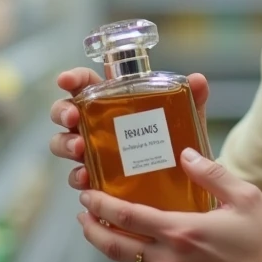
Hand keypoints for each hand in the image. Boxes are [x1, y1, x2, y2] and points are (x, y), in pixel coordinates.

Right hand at [50, 69, 209, 190]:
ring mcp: (95, 151)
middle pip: (66, 111)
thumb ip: (192, 99)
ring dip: (65, 144)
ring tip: (80, 150)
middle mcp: (98, 124)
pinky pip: (78, 177)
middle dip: (63, 111)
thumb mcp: (187, 120)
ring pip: (64, 143)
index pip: (87, 83)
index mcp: (115, 101)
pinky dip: (78, 177)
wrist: (188, 183)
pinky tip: (87, 179)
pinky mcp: (98, 178)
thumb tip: (198, 79)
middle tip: (74, 118)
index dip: (73, 79)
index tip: (65, 81)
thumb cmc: (180, 142)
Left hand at [77, 148, 261, 261]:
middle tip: (85, 216)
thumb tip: (186, 154)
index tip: (88, 196)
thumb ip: (211, 174)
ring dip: (123, 247)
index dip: (101, 205)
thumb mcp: (245, 197)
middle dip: (93, 230)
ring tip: (120, 232)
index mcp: (182, 232)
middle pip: (116, 248)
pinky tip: (162, 252)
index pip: (126, 218)